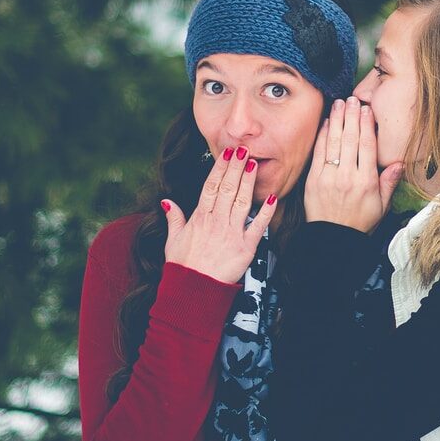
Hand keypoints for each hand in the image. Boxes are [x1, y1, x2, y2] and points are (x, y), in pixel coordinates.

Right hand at [161, 148, 275, 283]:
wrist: (192, 291)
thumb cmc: (183, 267)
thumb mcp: (173, 240)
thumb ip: (174, 218)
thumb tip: (167, 201)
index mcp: (199, 218)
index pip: (211, 186)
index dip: (219, 168)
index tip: (226, 154)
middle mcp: (215, 222)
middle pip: (227, 189)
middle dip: (235, 168)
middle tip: (243, 150)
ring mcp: (231, 234)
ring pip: (241, 201)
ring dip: (248, 182)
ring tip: (254, 164)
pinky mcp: (245, 248)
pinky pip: (258, 227)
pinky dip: (266, 212)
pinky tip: (272, 197)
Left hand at [304, 97, 404, 232]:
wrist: (333, 239)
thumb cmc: (359, 222)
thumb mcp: (382, 206)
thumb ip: (389, 183)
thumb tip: (399, 163)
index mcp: (366, 182)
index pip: (367, 146)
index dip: (367, 125)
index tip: (367, 110)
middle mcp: (347, 176)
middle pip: (350, 139)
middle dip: (352, 116)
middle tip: (353, 99)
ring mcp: (329, 177)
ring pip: (334, 142)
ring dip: (337, 120)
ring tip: (340, 103)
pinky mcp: (313, 179)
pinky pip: (319, 153)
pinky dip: (323, 136)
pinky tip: (327, 122)